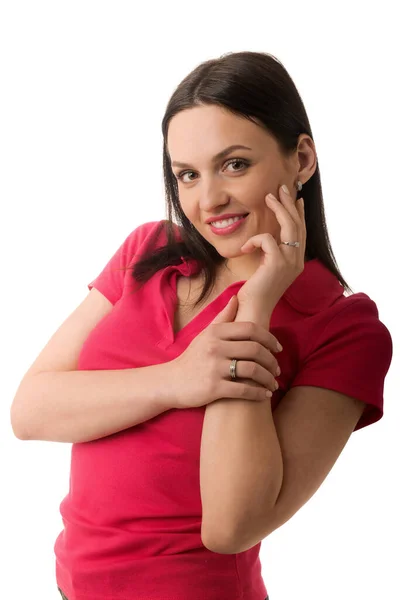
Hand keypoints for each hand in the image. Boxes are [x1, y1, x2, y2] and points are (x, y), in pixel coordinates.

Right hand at [172, 295, 281, 409]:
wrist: (171, 382)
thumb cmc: (193, 357)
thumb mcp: (205, 334)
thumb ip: (223, 317)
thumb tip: (237, 298)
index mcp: (215, 332)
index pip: (251, 329)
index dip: (269, 338)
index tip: (278, 348)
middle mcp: (215, 347)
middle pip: (255, 349)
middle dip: (271, 360)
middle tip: (277, 369)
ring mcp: (214, 368)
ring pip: (252, 370)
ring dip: (268, 378)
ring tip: (273, 383)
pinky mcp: (213, 388)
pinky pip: (243, 390)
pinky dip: (258, 393)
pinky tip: (264, 395)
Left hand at [237, 185, 306, 318]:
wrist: (254, 310)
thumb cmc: (256, 292)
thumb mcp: (267, 268)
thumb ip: (272, 254)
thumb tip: (270, 238)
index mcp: (296, 262)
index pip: (301, 232)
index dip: (298, 214)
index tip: (295, 199)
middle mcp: (297, 261)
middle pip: (298, 225)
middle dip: (290, 204)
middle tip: (282, 188)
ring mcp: (290, 262)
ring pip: (289, 227)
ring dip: (279, 209)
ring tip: (269, 197)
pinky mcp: (277, 264)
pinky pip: (267, 239)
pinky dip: (255, 240)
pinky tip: (245, 248)